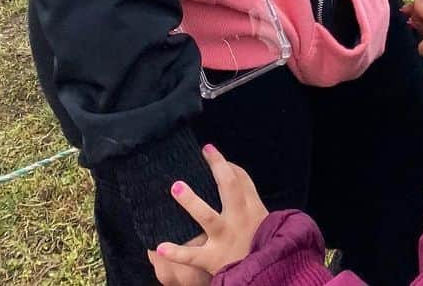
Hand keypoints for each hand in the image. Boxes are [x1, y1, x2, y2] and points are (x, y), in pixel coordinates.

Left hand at [147, 145, 267, 281]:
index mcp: (251, 207)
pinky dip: (177, 252)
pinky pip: (193, 255)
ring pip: (208, 217)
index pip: (241, 179)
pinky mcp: (213, 258)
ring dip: (192, 202)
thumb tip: (230, 165)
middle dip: (217, 168)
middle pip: (230, 188)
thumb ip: (246, 192)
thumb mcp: (259, 214)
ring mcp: (225, 238)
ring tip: (176, 187)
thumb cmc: (257, 240)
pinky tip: (160, 246)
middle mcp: (238, 219)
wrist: (263, 273)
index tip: (208, 149)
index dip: (224, 163)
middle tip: (203, 152)